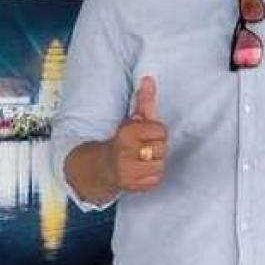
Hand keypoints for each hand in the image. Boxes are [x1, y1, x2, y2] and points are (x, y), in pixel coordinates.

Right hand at [110, 75, 168, 192]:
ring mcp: (128, 172)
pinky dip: (151, 176)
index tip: (145, 134)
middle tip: (143, 148)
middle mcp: (125, 153)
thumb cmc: (123, 140)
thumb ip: (144, 100)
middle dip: (156, 148)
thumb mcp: (132, 119)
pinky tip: (140, 171)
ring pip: (160, 165)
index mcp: (126, 134)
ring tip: (142, 159)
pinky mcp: (133, 186)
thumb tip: (149, 78)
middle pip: (162, 149)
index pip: (161, 131)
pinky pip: (156, 180)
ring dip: (154, 163)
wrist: (102, 166)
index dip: (156, 132)